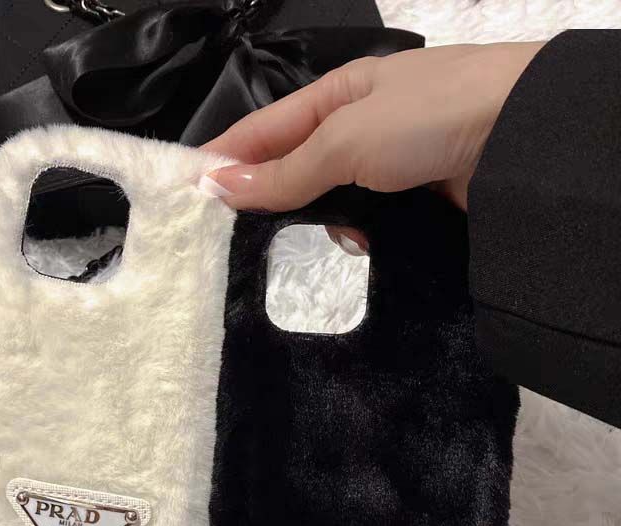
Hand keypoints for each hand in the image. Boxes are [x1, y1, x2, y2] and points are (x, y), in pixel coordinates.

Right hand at [200, 41, 544, 249]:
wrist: (525, 140)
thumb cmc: (429, 117)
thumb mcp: (345, 139)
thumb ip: (284, 171)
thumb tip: (218, 187)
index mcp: (337, 94)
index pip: (264, 129)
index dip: (226, 159)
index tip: (188, 195)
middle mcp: (358, 128)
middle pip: (294, 169)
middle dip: (272, 199)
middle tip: (238, 234)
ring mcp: (387, 166)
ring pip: (328, 202)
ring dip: (322, 222)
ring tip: (332, 232)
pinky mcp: (410, 201)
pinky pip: (364, 223)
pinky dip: (358, 235)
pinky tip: (363, 243)